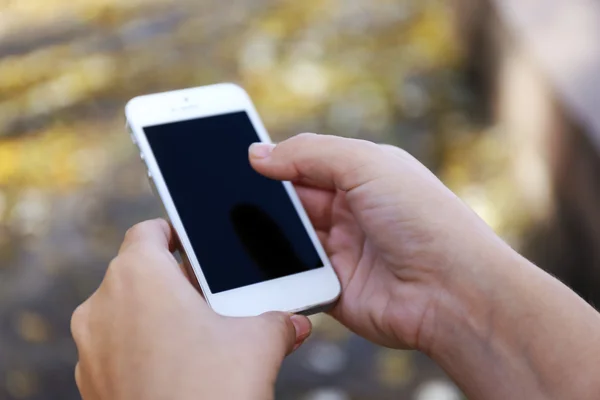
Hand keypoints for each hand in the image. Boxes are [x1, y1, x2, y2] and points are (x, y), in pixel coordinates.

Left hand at [71, 219, 311, 399]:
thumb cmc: (213, 390)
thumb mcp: (259, 342)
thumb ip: (277, 319)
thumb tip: (294, 321)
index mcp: (139, 275)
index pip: (148, 230)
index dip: (173, 232)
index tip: (193, 244)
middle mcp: (103, 304)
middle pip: (139, 272)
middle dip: (176, 281)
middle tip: (212, 298)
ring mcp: (91, 346)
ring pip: (126, 311)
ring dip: (158, 315)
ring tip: (199, 336)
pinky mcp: (91, 382)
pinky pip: (117, 348)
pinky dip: (142, 348)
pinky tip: (178, 369)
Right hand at [250, 133, 508, 349]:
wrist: (453, 291)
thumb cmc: (423, 219)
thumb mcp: (367, 164)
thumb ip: (309, 154)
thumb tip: (258, 154)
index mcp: (362, 176)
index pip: (306, 163)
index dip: (274, 162)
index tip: (235, 160)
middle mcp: (350, 212)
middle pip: (292, 202)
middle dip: (262, 199)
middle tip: (223, 196)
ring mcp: (342, 251)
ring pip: (287, 239)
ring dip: (265, 235)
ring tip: (229, 229)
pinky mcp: (332, 288)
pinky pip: (292, 277)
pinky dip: (273, 271)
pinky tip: (249, 263)